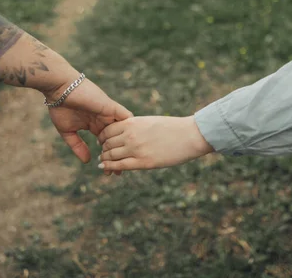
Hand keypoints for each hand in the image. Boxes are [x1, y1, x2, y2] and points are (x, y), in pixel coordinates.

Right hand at [46, 78, 131, 172]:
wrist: (60, 88)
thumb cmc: (60, 107)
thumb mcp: (68, 131)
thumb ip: (78, 146)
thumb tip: (88, 161)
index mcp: (94, 124)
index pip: (105, 143)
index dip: (108, 157)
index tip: (111, 172)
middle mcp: (103, 119)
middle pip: (116, 140)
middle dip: (118, 156)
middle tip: (120, 172)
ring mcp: (108, 113)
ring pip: (123, 131)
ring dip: (126, 145)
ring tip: (129, 162)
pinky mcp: (111, 107)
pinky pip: (127, 118)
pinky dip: (132, 129)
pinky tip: (136, 142)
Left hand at [96, 116, 213, 170]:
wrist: (189, 135)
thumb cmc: (172, 128)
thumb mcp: (149, 122)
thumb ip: (135, 127)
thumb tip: (125, 133)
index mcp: (132, 123)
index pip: (107, 130)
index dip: (102, 137)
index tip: (103, 142)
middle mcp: (130, 135)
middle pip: (107, 144)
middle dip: (103, 149)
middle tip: (103, 154)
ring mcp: (136, 149)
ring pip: (111, 155)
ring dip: (105, 159)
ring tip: (103, 162)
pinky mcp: (143, 162)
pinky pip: (119, 166)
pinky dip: (109, 167)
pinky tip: (104, 169)